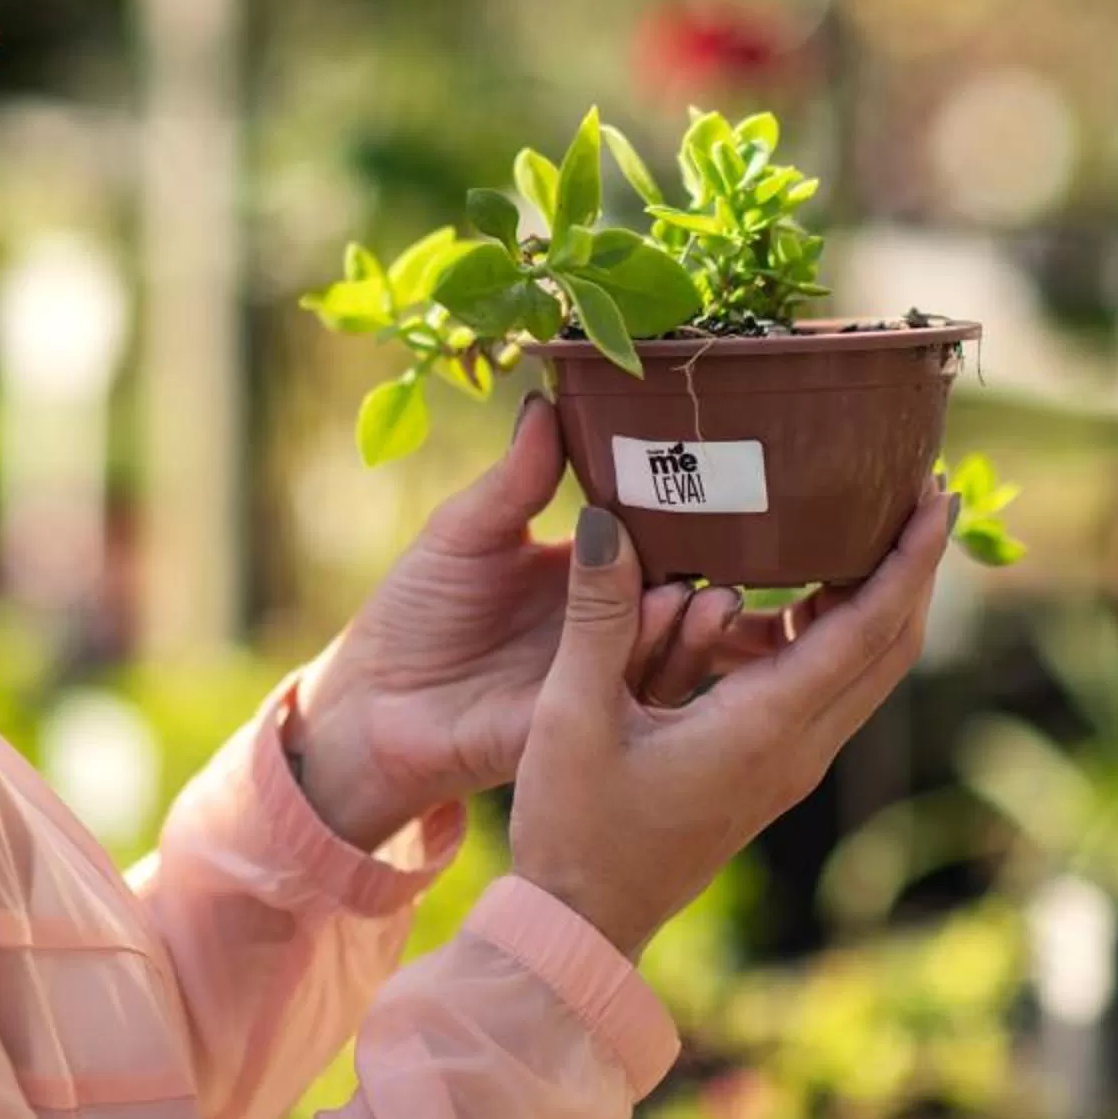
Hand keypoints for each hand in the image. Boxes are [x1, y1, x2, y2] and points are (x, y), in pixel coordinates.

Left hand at [288, 393, 832, 848]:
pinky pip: (631, 689)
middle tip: (747, 537)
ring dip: (697, 616)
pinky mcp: (580, 718)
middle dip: (715, 569)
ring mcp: (597, 671)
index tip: (733, 474)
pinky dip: (655, 657)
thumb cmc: (414, 612)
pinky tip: (669, 623)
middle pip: (677, 589)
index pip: (653, 533)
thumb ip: (515, 480)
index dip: (689, 511)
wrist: (370, 704)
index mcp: (584, 570)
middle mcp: (603, 620)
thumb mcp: (466, 533)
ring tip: (722, 589)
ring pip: (667, 643)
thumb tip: (547, 401)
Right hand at [507, 482, 956, 959]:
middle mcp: (797, 749)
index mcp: (764, 729)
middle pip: (890, 647)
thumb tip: (610, 519)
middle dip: (913, 567)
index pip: (867, 630)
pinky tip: (781, 595)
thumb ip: (597, 615)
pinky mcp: (768, 770)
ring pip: (861, 669)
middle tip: (917, 493)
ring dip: (871, 599)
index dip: (909, 559)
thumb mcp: (572, 714)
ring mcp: (789, 765)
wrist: (583, 920)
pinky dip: (822, 633)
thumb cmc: (574, 827)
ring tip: (859, 528)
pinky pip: (821, 689)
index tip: (933, 495)